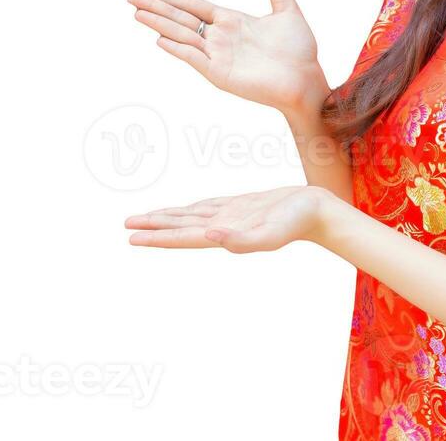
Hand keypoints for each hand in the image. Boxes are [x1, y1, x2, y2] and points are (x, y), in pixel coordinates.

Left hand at [124, 185, 329, 253]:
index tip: (132, 238)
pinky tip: (185, 210)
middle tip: (127, 224)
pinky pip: (208, 206)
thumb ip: (242, 240)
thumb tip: (212, 236)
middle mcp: (222, 226)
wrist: (318, 212)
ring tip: (146, 218)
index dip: (157, 237)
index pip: (182, 237)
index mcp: (224, 234)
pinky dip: (191, 208)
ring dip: (168, 217)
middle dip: (154, 226)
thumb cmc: (297, 222)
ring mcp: (231, 215)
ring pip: (191, 216)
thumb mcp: (271, 233)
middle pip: (180, 227)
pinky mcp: (241, 205)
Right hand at [127, 0, 327, 113]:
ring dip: (159, 23)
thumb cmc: (300, 50)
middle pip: (180, 17)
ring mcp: (217, 55)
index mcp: (231, 21)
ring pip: (181, 34)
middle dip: (156, 6)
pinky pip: (193, 58)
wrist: (306, 80)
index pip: (193, 5)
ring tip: (137, 13)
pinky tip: (160, 38)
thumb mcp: (287, 9)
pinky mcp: (220, 73)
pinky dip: (177, 48)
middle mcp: (219, 37)